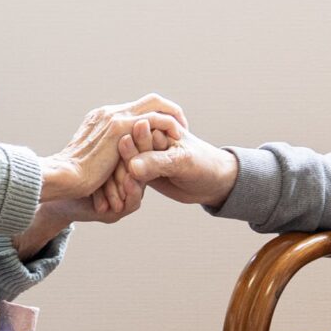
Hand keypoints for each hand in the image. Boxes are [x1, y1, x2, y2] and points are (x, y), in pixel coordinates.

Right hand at [37, 95, 184, 203]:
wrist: (62, 178)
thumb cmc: (75, 180)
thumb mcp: (93, 163)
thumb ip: (106, 157)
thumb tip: (112, 166)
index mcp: (101, 119)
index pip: (135, 108)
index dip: (154, 116)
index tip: (166, 132)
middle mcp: (108, 113)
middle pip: (149, 99)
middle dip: (170, 110)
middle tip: (182, 126)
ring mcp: (114, 117)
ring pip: (154, 105)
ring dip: (173, 116)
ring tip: (184, 132)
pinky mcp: (119, 128)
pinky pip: (154, 118)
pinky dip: (169, 125)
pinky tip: (178, 137)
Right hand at [125, 120, 240, 207]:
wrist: (214, 182)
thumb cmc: (204, 166)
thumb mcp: (182, 162)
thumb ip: (157, 163)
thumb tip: (132, 166)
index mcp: (157, 127)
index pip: (137, 136)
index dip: (129, 152)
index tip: (130, 170)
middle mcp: (147, 139)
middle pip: (127, 151)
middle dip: (121, 169)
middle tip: (124, 184)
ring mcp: (143, 156)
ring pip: (124, 166)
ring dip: (119, 181)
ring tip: (119, 199)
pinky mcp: (142, 172)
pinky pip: (127, 179)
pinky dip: (122, 189)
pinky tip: (116, 203)